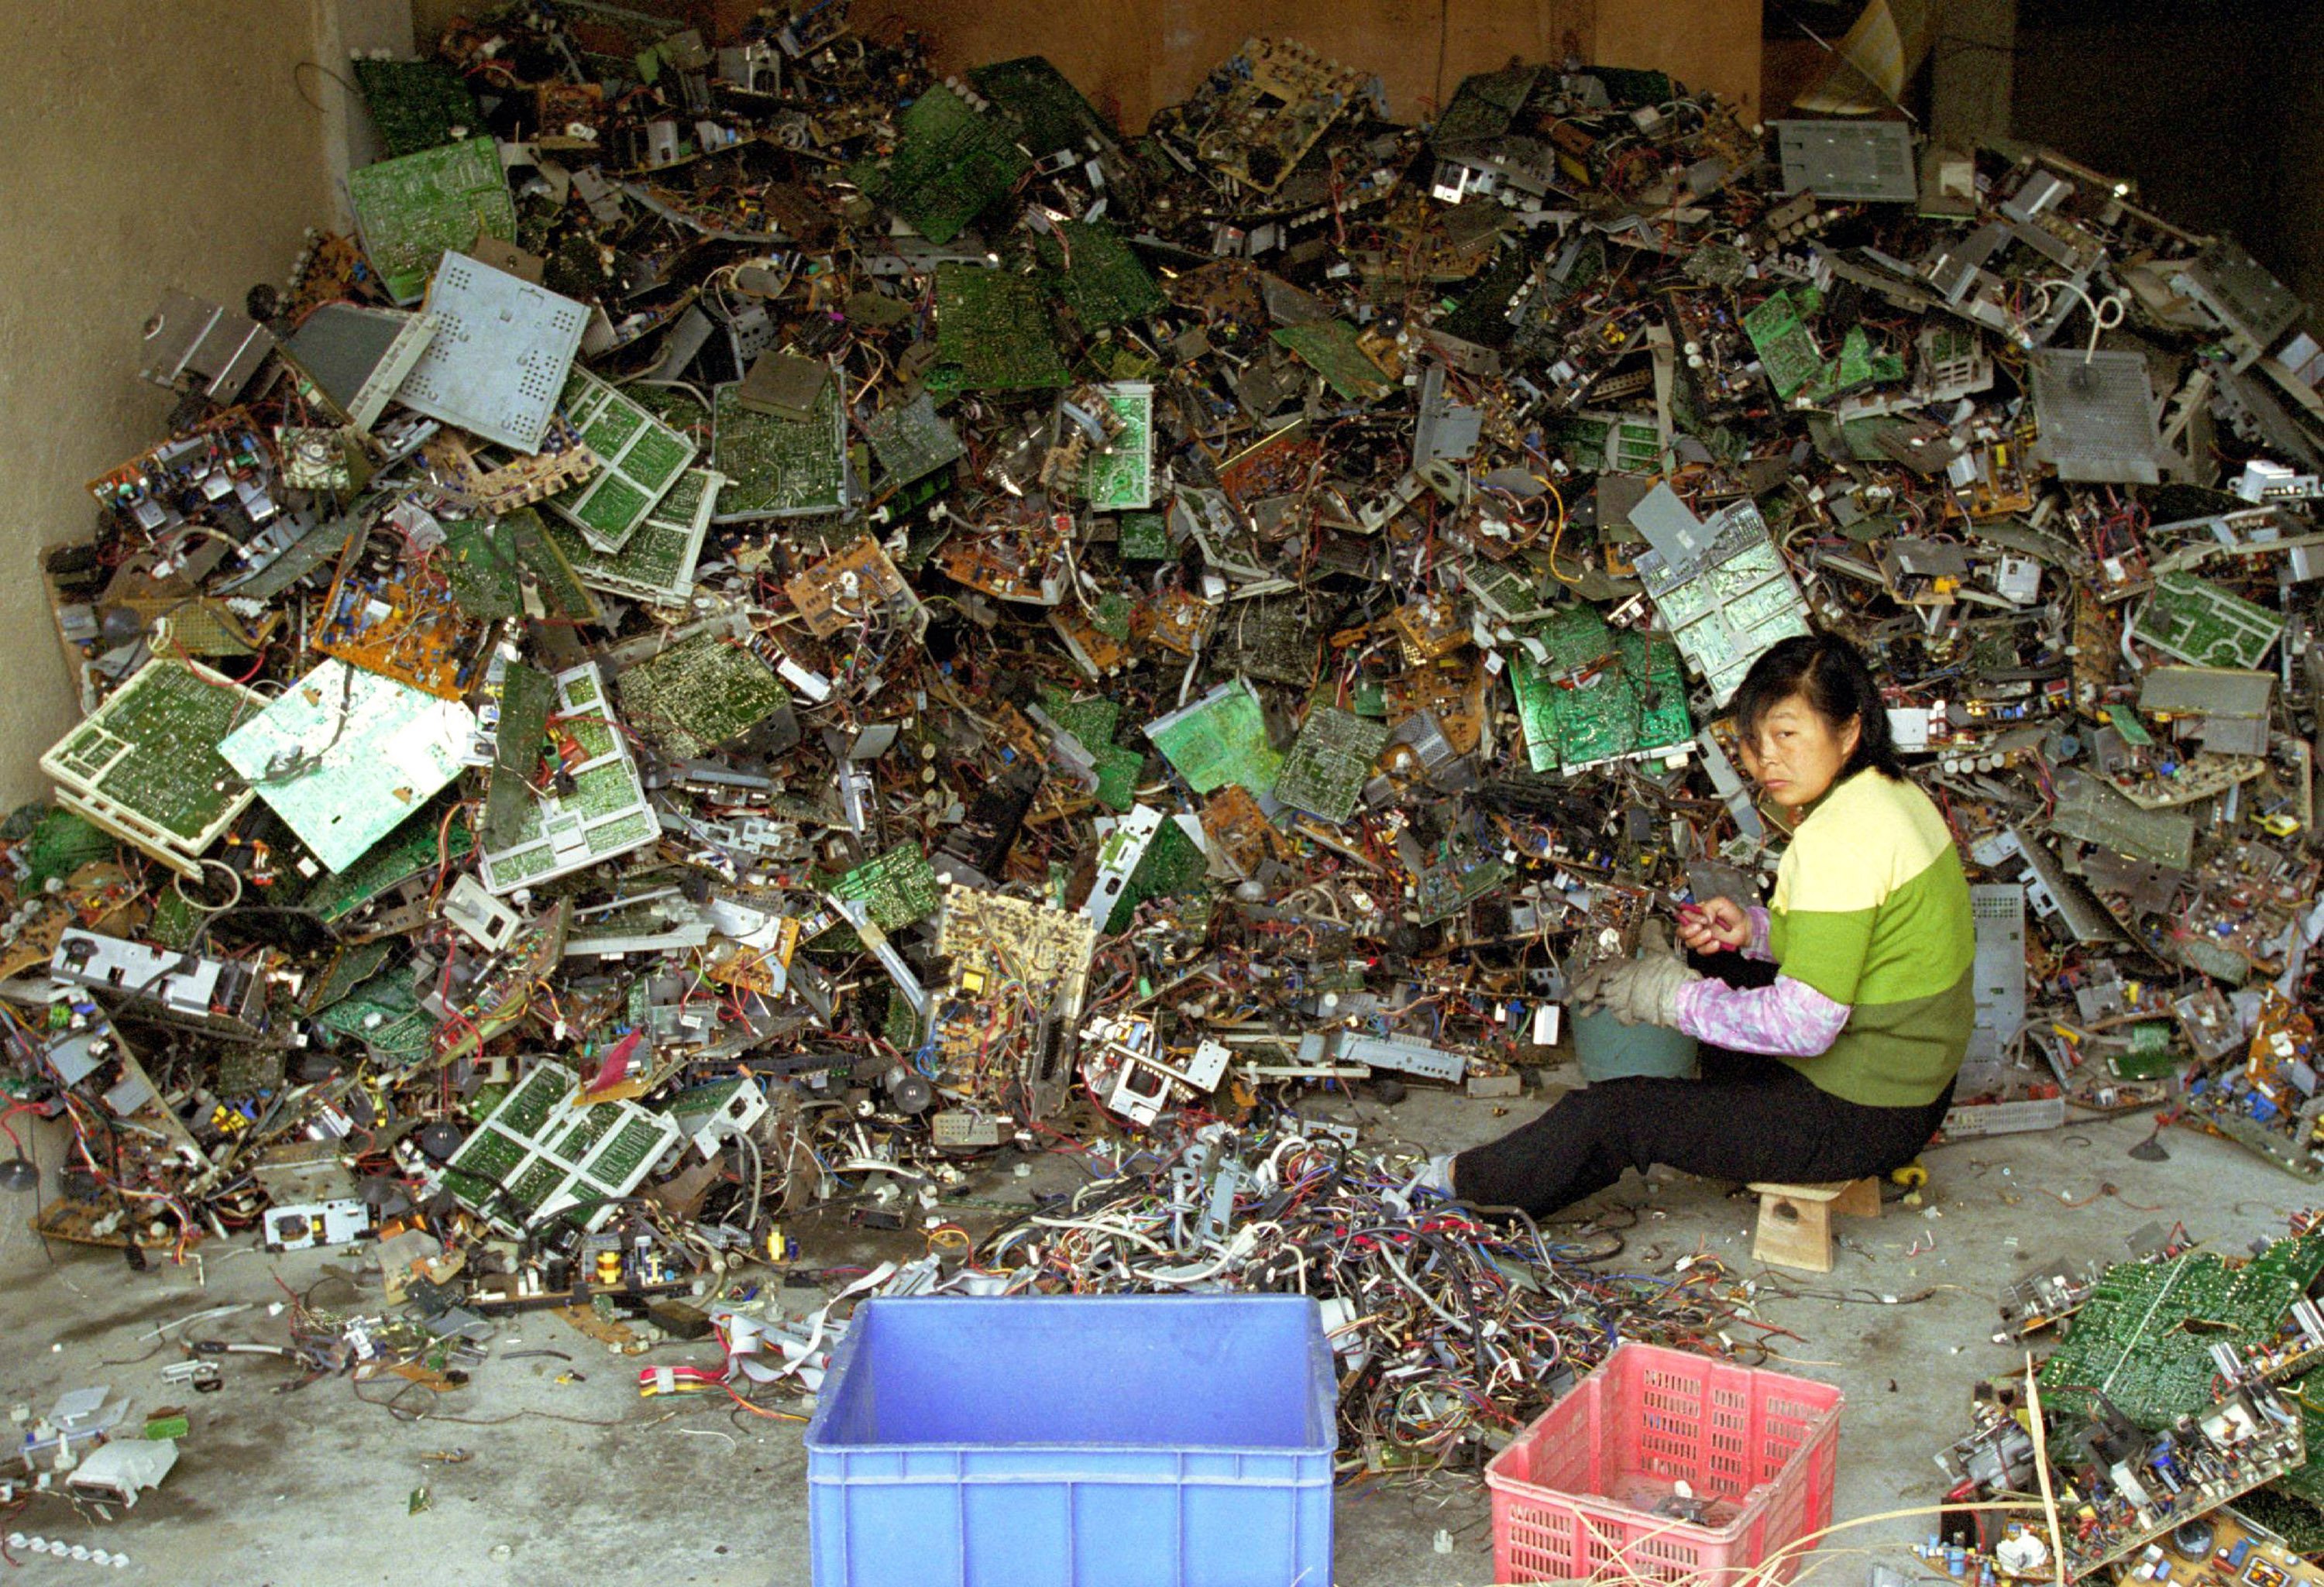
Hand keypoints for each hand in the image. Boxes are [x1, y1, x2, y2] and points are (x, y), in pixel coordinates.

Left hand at [1571, 922, 1702, 1025]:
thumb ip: (1651, 937)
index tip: (1577, 979)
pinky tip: (1617, 1015)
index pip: (1597, 972)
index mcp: (1619, 970)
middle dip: (1581, 993)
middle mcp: (1615, 988)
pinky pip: (1619, 1015)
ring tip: (1582, 1013)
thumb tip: (1651, 923)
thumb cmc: (1667, 975)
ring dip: (1593, 1007)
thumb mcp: (1659, 951)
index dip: (1587, 976)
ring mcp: (1621, 1004)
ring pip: (1602, 1004)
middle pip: (1593, 990)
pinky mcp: (1629, 1017)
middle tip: (1568, 999)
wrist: (1679, 1000)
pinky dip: (1617, 1014)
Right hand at [1676, 898, 1750, 954]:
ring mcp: (1700, 937)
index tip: (1704, 920)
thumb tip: (1704, 918)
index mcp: (1696, 913)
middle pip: (1680, 932)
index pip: (1683, 916)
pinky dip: (1708, 948)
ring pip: (1689, 942)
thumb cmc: (1732, 913)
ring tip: (1711, 935)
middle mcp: (1695, 925)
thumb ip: (1709, 906)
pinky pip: (1700, 951)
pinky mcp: (1706, 947)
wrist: (1744, 928)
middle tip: (1700, 928)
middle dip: (1688, 931)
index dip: (1690, 919)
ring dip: (1698, 939)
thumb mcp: (1721, 903)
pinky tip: (1717, 943)